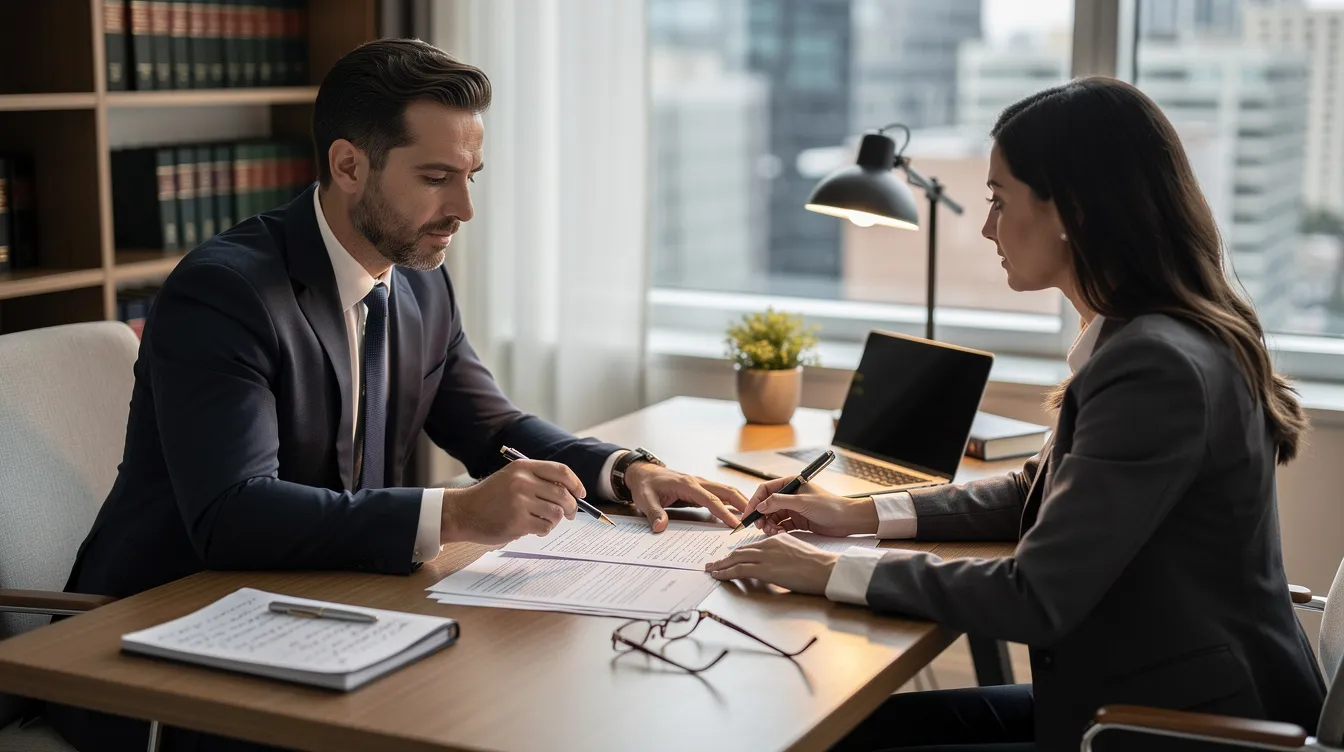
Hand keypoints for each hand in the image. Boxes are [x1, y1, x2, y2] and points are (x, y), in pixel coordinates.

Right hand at [441, 460, 582, 544]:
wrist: (464, 512)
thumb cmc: (490, 497)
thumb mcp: (511, 478)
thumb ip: (537, 480)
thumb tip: (570, 493)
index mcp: (523, 467)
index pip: (561, 471)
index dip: (576, 483)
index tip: (580, 493)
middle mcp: (523, 482)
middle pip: (563, 495)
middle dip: (571, 507)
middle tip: (569, 515)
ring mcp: (520, 502)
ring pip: (556, 513)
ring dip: (555, 520)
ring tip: (542, 521)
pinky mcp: (517, 522)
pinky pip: (545, 527)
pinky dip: (544, 530)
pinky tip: (533, 529)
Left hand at [624, 462, 747, 531]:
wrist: (642, 473)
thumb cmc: (645, 485)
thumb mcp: (645, 500)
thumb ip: (654, 514)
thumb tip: (660, 528)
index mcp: (687, 485)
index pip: (711, 500)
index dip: (724, 513)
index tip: (735, 524)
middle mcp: (697, 482)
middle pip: (726, 491)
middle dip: (742, 503)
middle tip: (755, 518)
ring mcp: (700, 484)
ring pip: (726, 491)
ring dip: (740, 501)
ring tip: (752, 516)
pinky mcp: (700, 489)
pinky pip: (719, 495)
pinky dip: (731, 502)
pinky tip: (738, 512)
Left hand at [705, 532, 838, 594]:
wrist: (825, 569)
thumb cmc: (818, 564)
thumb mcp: (798, 551)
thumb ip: (784, 554)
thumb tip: (777, 563)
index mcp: (777, 539)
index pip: (752, 546)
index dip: (738, 553)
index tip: (730, 557)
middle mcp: (769, 544)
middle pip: (740, 550)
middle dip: (725, 558)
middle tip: (714, 563)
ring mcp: (766, 556)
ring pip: (736, 558)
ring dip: (721, 565)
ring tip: (711, 570)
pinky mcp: (764, 569)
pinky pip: (739, 569)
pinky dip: (726, 572)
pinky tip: (718, 575)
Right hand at [745, 478, 878, 537]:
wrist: (847, 520)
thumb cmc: (829, 506)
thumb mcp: (802, 502)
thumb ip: (779, 502)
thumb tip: (760, 506)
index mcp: (791, 483)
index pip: (765, 490)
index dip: (755, 502)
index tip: (748, 514)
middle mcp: (790, 495)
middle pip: (767, 505)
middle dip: (761, 516)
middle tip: (760, 527)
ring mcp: (793, 509)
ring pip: (773, 516)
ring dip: (769, 525)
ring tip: (772, 532)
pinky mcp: (798, 521)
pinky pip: (781, 525)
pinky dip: (777, 530)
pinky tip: (779, 534)